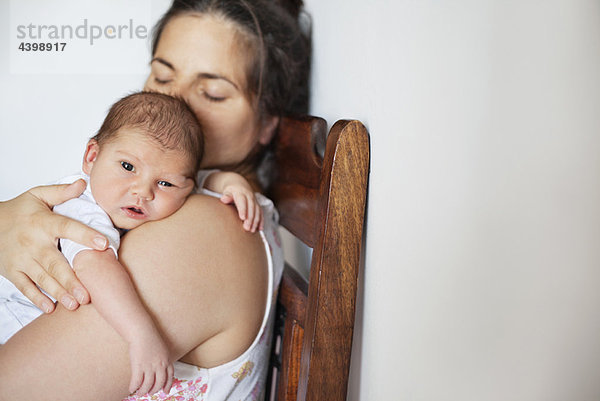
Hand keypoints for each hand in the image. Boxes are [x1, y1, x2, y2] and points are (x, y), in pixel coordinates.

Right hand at [0, 180, 107, 312]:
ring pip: (43, 278)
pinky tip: (50, 307)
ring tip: (75, 304)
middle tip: (88, 295)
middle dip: (72, 280)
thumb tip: (84, 183)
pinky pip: (25, 287)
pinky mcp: (12, 271)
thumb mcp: (37, 195)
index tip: (104, 244)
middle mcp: (33, 243)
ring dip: (59, 292)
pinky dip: (36, 298)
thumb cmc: (18, 211)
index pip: (67, 228)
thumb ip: (61, 191)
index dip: (85, 235)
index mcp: (43, 222)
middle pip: (55, 263)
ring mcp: (22, 259)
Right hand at [128, 331, 173, 395]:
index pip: (170, 376)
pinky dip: (134, 387)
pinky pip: (137, 382)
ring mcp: (149, 366)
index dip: (168, 385)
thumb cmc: (150, 337)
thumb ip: (162, 357)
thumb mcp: (162, 348)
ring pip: (148, 385)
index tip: (165, 391)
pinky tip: (131, 389)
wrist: (142, 331)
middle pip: (159, 383)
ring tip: (140, 393)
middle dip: (155, 390)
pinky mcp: (138, 366)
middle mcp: (160, 365)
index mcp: (166, 360)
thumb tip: (159, 366)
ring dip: (143, 391)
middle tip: (150, 392)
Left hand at [220, 185, 262, 231]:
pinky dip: (261, 221)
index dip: (243, 209)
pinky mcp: (258, 205)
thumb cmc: (231, 190)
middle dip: (250, 218)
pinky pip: (261, 213)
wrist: (240, 184)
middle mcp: (250, 197)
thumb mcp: (228, 191)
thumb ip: (227, 196)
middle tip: (247, 228)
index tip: (242, 218)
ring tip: (252, 230)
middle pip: (251, 208)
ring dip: (256, 221)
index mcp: (241, 193)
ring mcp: (255, 201)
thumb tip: (224, 199)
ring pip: (257, 211)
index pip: (242, 201)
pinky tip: (260, 229)